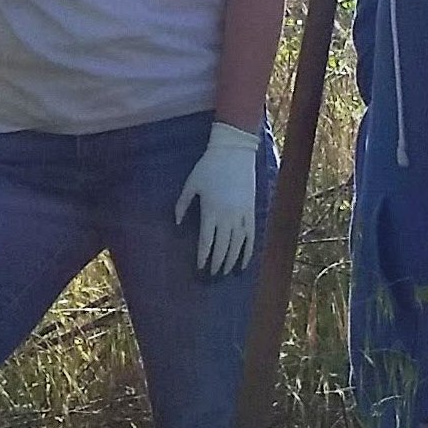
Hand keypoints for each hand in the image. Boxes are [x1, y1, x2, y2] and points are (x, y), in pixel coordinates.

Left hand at [173, 120, 259, 276]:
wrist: (234, 151)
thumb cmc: (208, 166)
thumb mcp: (190, 184)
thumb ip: (181, 205)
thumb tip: (176, 223)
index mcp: (210, 210)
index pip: (206, 241)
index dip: (203, 257)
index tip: (200, 268)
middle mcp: (227, 216)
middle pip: (223, 247)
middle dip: (217, 264)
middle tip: (212, 276)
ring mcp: (242, 214)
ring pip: (238, 245)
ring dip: (232, 261)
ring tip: (226, 273)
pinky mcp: (251, 210)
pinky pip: (251, 236)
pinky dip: (248, 252)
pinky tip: (244, 264)